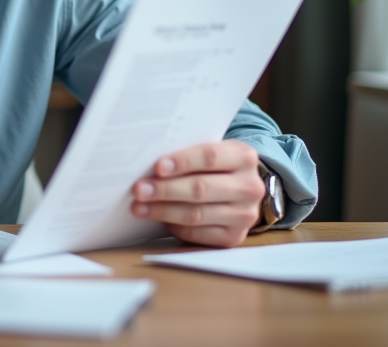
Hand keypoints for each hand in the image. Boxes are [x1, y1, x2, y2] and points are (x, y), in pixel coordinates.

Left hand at [130, 140, 264, 247]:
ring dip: (163, 211)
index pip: (210, 157)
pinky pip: (198, 234)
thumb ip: (188, 154)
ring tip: (139, 207)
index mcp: (243, 157)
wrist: (241, 188)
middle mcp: (249, 187)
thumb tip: (149, 165)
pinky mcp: (234, 237)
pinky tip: (159, 220)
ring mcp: (244, 215)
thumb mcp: (211, 151)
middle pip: (200, 189)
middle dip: (165, 190)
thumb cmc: (215, 166)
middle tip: (139, 190)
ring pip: (196, 214)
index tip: (158, 167)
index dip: (182, 162)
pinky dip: (175, 227)